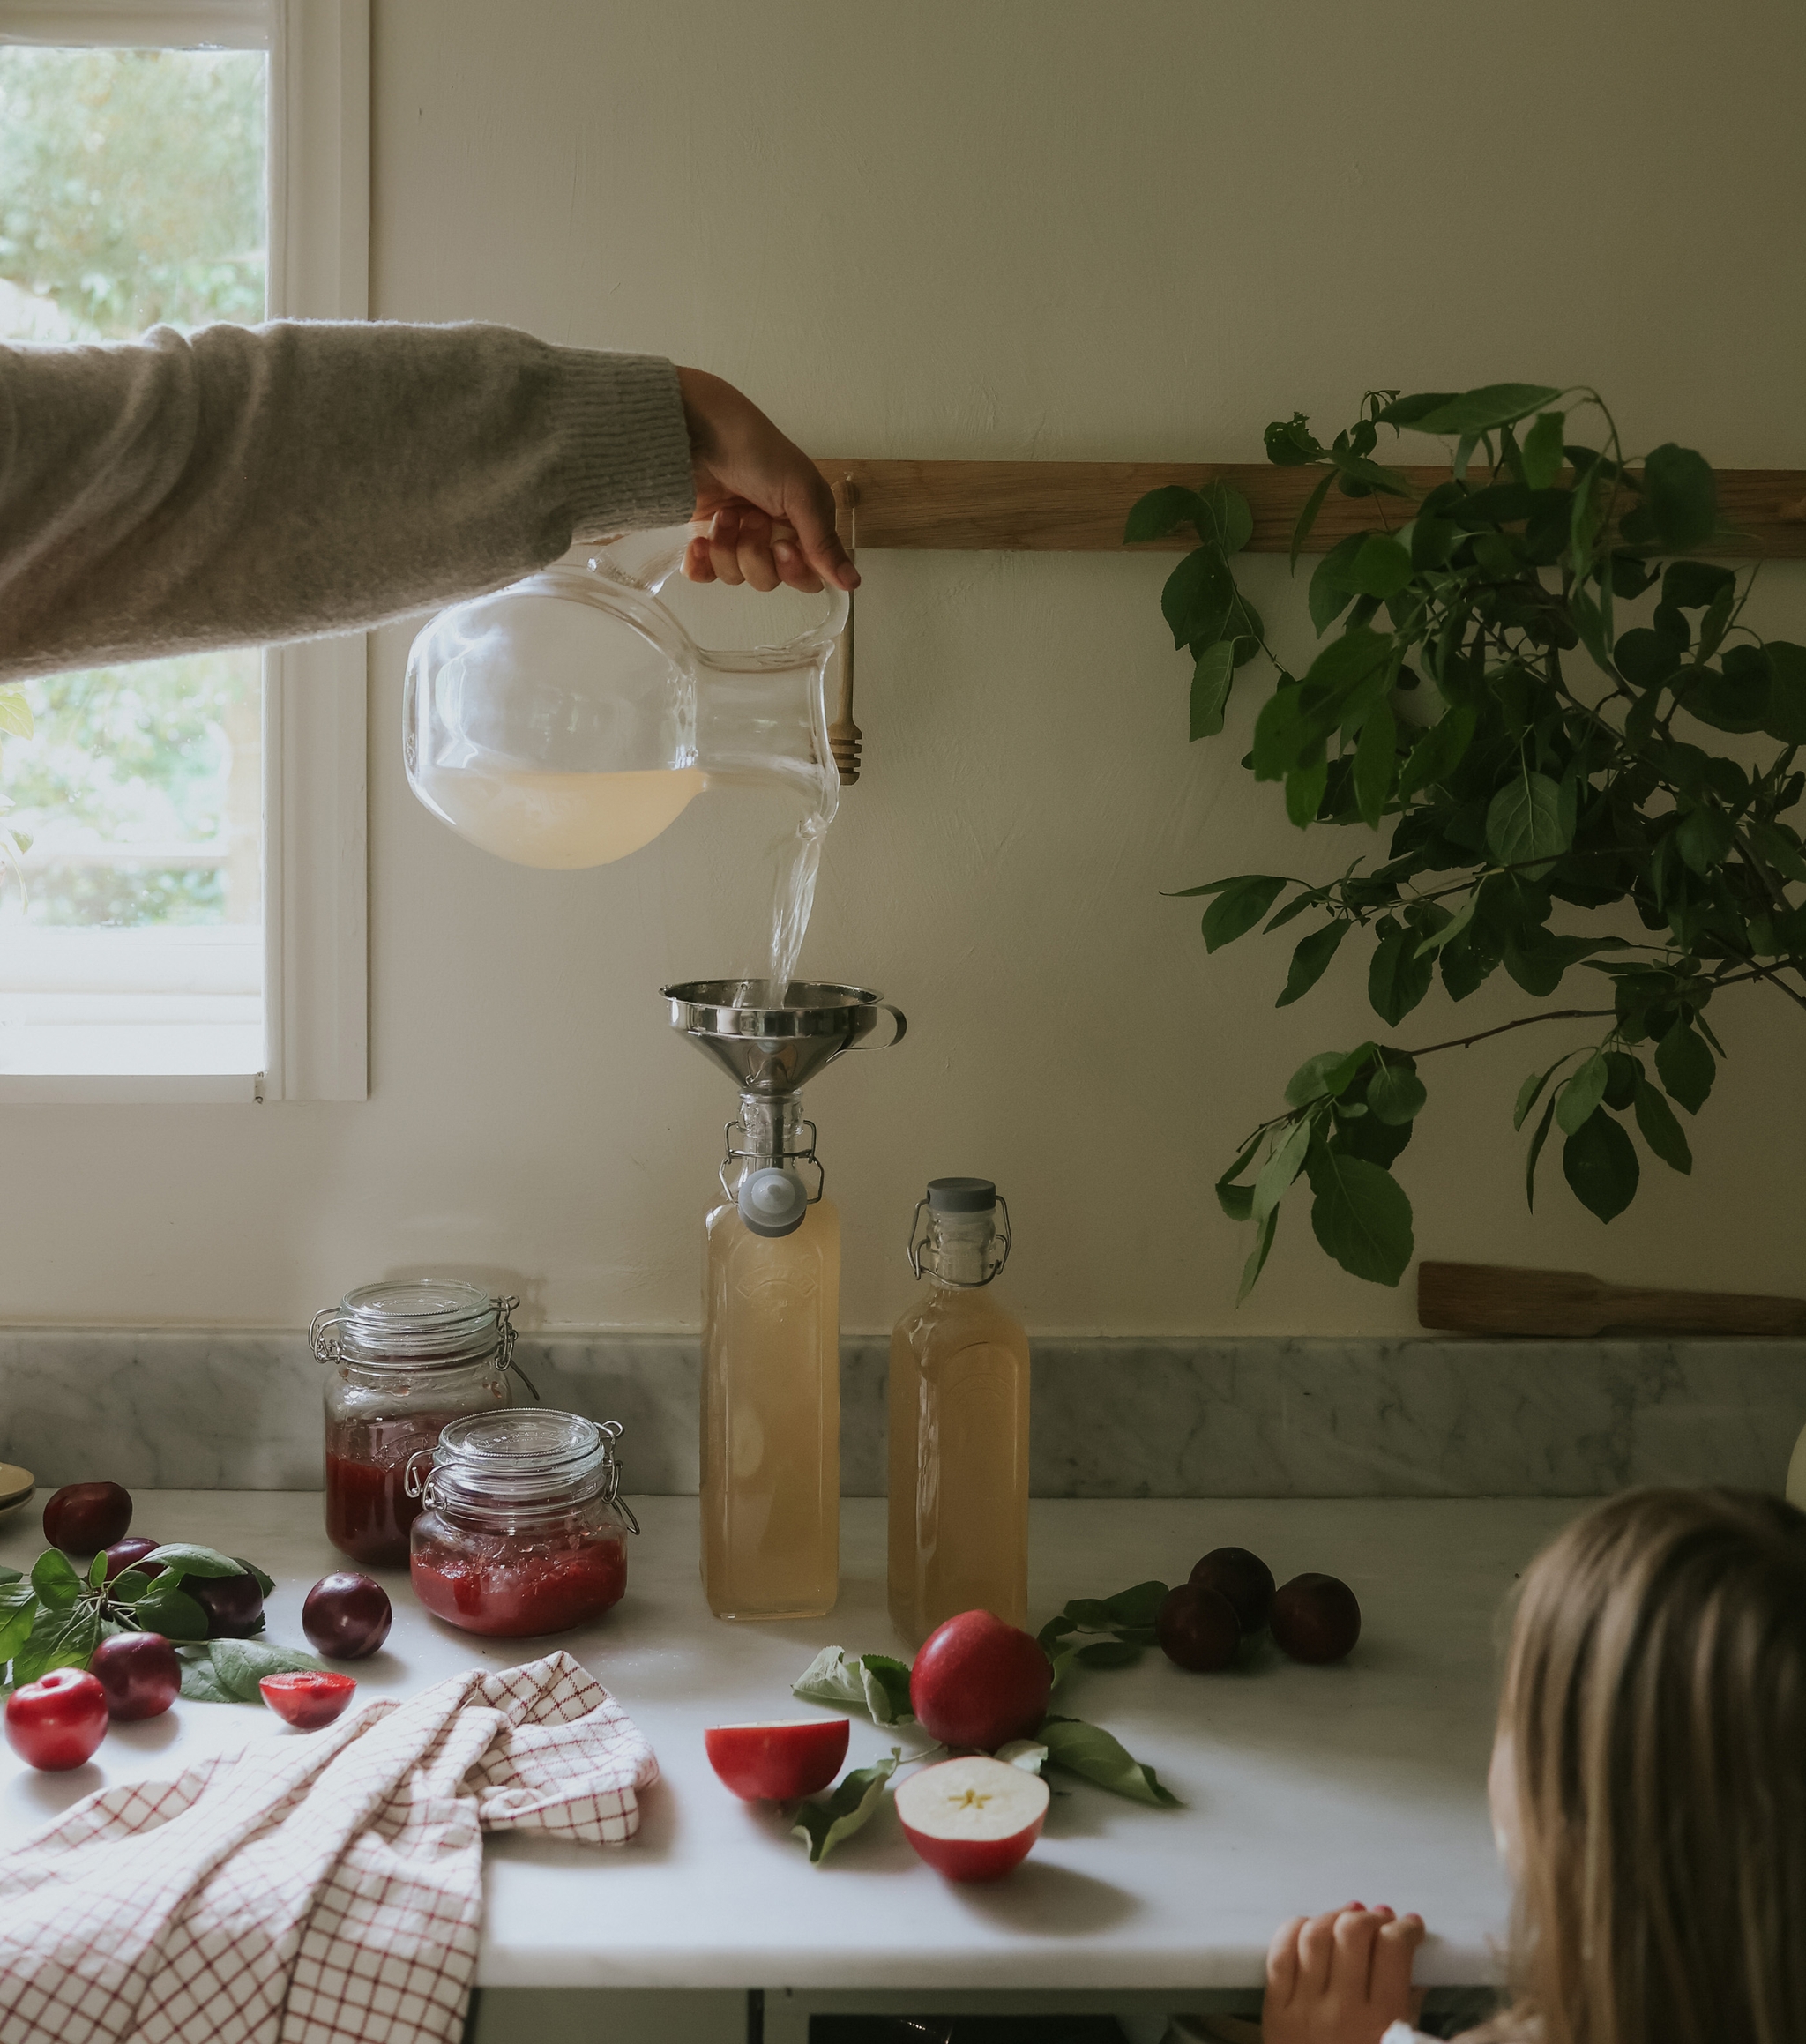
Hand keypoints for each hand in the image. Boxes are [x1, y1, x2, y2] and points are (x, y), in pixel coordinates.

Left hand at [675, 367, 857, 595]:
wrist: (700, 433)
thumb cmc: (756, 452)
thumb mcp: (801, 493)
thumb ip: (824, 543)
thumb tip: (853, 582)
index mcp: (803, 524)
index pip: (807, 575)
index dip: (794, 570)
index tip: (782, 547)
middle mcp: (772, 534)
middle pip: (770, 579)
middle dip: (756, 555)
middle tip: (750, 520)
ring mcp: (737, 537)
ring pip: (736, 577)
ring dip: (727, 549)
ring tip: (723, 515)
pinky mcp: (706, 538)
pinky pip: (705, 574)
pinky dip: (701, 564)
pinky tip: (699, 542)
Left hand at [1264, 1903, 1425, 2043]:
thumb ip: (1410, 2007)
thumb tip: (1411, 1959)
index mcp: (1381, 2024)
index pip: (1393, 1951)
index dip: (1405, 1929)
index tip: (1410, 1926)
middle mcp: (1340, 2011)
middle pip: (1351, 1934)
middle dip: (1370, 1918)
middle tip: (1379, 1920)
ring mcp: (1303, 2009)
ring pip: (1314, 1936)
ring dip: (1334, 1917)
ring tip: (1348, 1919)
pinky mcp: (1274, 2011)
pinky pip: (1280, 1954)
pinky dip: (1295, 1930)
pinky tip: (1311, 1928)